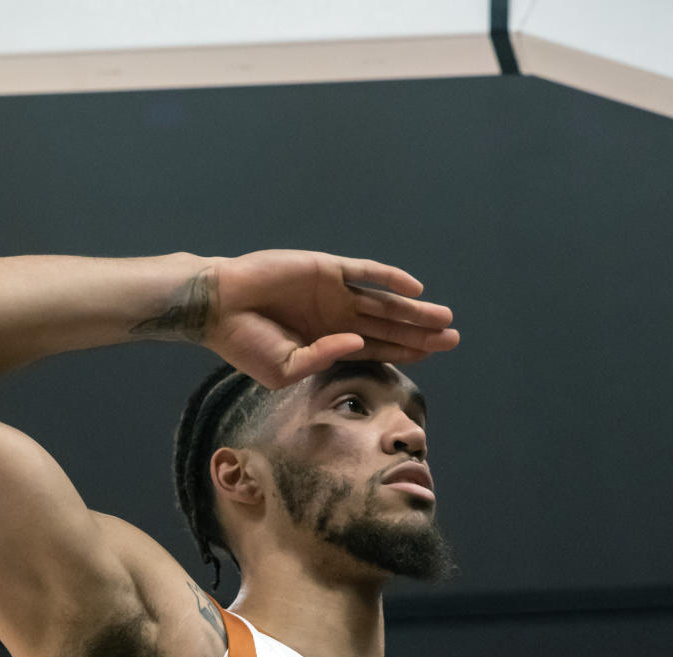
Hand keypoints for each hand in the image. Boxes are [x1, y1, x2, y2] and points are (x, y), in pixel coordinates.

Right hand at [199, 249, 458, 387]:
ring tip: (444, 319)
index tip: (431, 355)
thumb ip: (321, 360)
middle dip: (420, 333)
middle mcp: (337, 318)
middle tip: (453, 338)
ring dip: (414, 311)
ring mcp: (334, 293)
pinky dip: (389, 279)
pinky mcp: (327, 270)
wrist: (219, 306)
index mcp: (328, 344)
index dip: (404, 352)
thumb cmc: (245, 344)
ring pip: (384, 303)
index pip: (376, 349)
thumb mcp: (284, 370)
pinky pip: (365, 272)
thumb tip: (357, 343)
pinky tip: (414, 288)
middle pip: (388, 326)